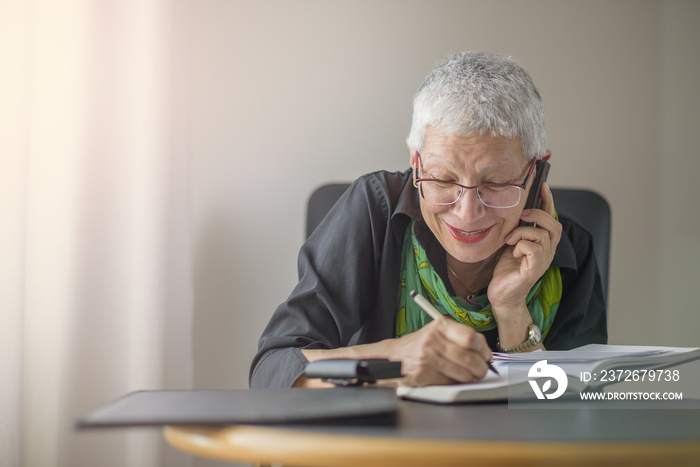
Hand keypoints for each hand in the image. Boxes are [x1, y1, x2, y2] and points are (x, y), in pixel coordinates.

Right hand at [387, 318, 491, 386]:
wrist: (392, 356)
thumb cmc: (419, 345)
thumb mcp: (437, 332)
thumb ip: (460, 337)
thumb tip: (484, 352)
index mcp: (439, 326)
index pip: (470, 337)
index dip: (482, 349)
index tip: (486, 355)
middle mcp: (432, 340)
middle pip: (469, 358)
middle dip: (481, 368)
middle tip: (482, 370)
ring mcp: (427, 358)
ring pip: (462, 373)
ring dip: (470, 378)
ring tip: (469, 376)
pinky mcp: (423, 374)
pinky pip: (450, 382)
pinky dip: (455, 383)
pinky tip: (452, 378)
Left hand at [488, 182, 561, 314]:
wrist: (501, 295)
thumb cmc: (506, 270)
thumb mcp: (511, 243)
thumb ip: (517, 229)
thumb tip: (515, 210)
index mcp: (543, 244)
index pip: (551, 218)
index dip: (549, 201)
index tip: (542, 185)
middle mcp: (548, 251)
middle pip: (553, 224)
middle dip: (537, 214)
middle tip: (520, 215)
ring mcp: (543, 261)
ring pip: (541, 234)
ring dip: (522, 233)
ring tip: (509, 241)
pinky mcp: (535, 269)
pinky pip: (533, 248)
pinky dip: (520, 246)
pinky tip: (512, 254)